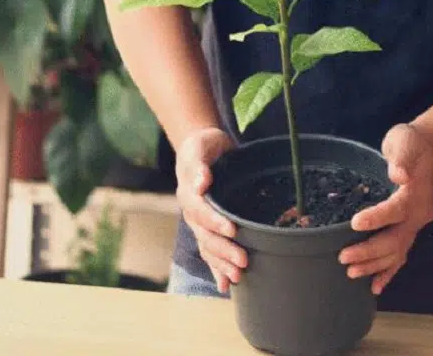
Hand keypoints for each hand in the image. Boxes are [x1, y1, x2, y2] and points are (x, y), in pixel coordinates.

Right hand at [175, 127, 246, 293]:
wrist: (202, 151)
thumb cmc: (204, 146)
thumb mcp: (201, 146)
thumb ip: (200, 164)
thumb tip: (201, 182)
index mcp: (189, 193)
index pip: (200, 211)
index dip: (215, 221)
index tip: (232, 230)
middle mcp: (192, 212)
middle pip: (205, 235)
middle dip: (223, 250)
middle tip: (243, 261)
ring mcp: (199, 223)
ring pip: (208, 247)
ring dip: (221, 264)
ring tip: (238, 277)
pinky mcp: (208, 228)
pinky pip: (210, 251)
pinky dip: (216, 269)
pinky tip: (225, 285)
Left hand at [339, 123, 432, 294]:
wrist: (429, 148)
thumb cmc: (411, 143)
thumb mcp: (404, 141)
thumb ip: (401, 157)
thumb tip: (399, 173)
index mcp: (416, 193)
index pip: (396, 210)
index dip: (377, 218)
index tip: (355, 222)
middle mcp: (419, 214)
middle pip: (396, 239)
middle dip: (370, 251)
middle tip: (343, 257)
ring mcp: (416, 224)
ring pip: (398, 252)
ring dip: (375, 265)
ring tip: (352, 273)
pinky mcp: (410, 228)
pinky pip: (401, 254)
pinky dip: (389, 272)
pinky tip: (376, 286)